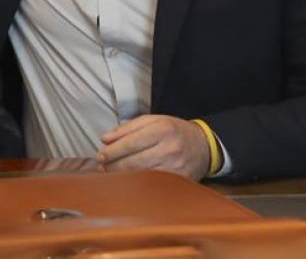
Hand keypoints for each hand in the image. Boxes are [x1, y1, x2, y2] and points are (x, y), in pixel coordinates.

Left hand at [96, 115, 210, 180]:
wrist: (204, 146)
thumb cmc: (174, 131)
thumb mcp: (153, 120)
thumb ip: (127, 128)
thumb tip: (105, 139)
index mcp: (163, 130)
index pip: (131, 143)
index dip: (113, 151)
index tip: (100, 155)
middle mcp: (170, 149)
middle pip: (134, 162)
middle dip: (114, 165)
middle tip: (102, 165)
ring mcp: (175, 167)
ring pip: (141, 175)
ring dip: (122, 175)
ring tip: (111, 171)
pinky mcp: (178, 181)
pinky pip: (152, 185)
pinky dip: (136, 183)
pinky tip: (127, 179)